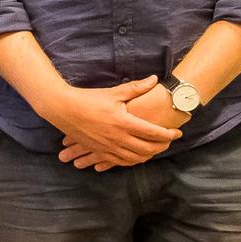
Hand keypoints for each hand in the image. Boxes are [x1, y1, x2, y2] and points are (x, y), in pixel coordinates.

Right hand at [44, 76, 181, 169]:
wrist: (63, 109)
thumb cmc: (88, 99)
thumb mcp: (113, 92)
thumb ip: (136, 88)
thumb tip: (155, 79)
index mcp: (124, 122)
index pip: (153, 132)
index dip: (168, 134)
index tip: (177, 132)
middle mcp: (118, 137)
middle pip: (147, 148)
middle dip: (162, 146)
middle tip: (169, 142)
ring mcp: (108, 147)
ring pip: (134, 158)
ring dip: (148, 156)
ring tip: (155, 150)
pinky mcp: (99, 150)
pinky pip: (119, 162)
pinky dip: (131, 161)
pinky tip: (136, 157)